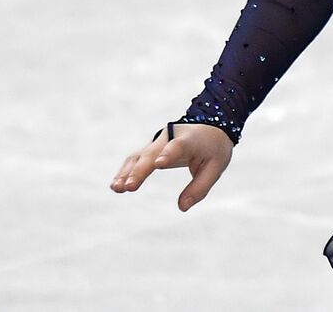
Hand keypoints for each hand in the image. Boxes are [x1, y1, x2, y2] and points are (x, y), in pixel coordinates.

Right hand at [109, 122, 233, 211]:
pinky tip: (116, 186)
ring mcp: (157, 142)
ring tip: (117, 188)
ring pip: (139, 155)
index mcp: (190, 140)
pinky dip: (126, 171)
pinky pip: (135, 158)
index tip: (159, 163)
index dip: (168, 154)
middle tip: (130, 186)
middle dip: (140, 170)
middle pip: (152, 153)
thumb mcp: (216, 167)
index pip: (177, 146)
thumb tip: (182, 207)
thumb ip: (200, 187)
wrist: (210, 126)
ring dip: (127, 172)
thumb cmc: (213, 148)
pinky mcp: (150, 148)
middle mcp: (170, 138)